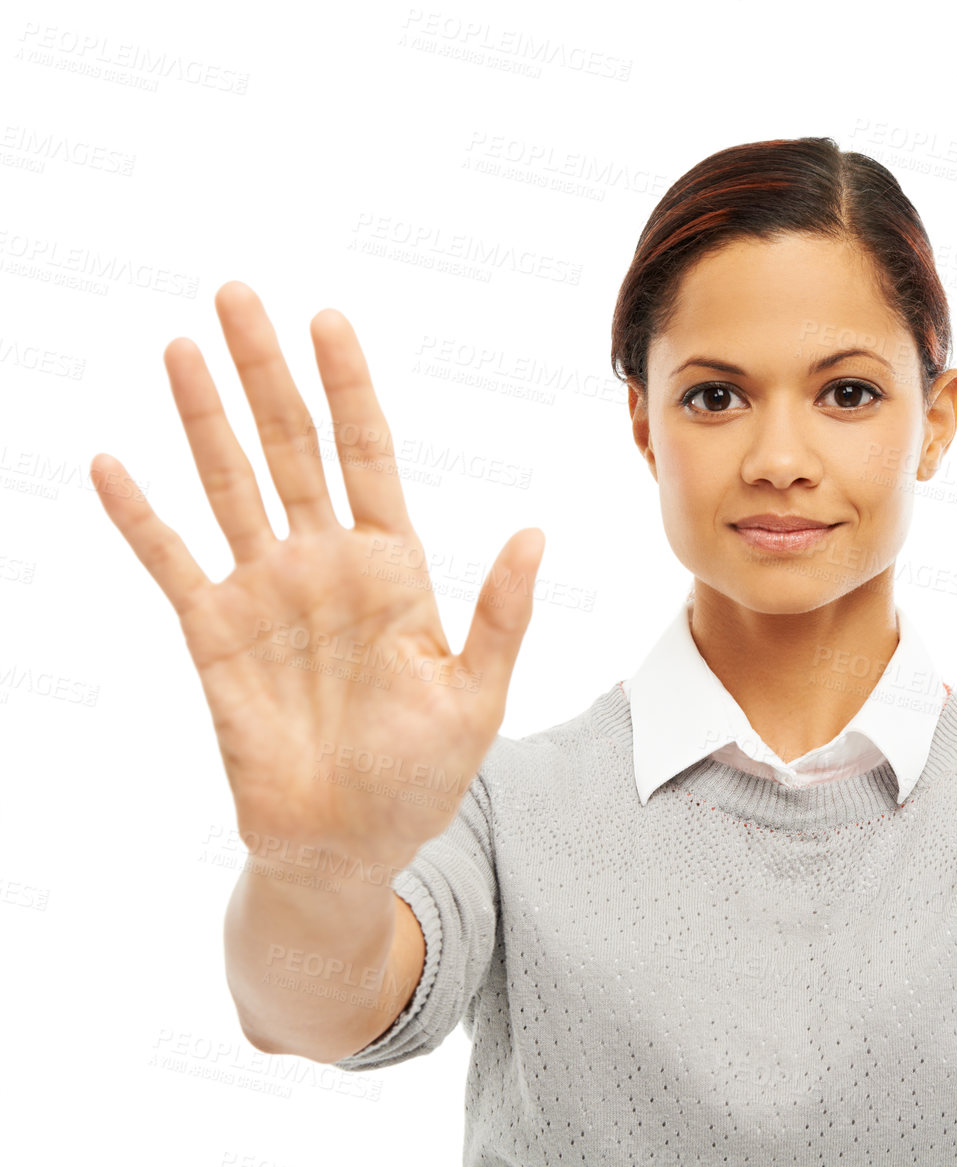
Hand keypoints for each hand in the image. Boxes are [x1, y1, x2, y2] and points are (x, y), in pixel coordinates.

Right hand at [90, 281, 545, 870]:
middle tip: (238, 295)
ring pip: (230, 485)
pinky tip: (112, 464)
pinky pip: (173, 563)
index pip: (366, 454)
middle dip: (267, 374)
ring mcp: (265, 594)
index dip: (347, 388)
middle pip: (291, 448)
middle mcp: (324, 564)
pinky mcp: (214, 637)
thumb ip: (499, 615)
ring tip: (182, 347)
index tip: (329, 320)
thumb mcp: (476, 695)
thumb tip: (533, 534)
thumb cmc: (422, 775)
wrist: (349, 845)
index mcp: (392, 567)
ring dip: (204, 420)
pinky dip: (141, 517)